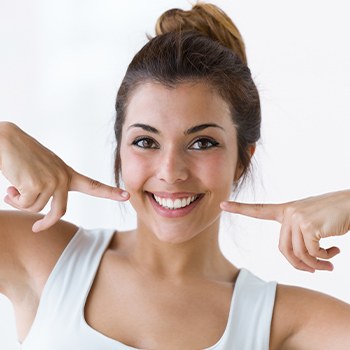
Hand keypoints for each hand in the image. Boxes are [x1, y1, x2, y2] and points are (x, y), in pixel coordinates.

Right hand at [0, 122, 128, 231]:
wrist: (4, 140)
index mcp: (68, 173)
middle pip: (60, 212)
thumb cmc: (22, 156)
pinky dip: (14, 199)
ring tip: (15, 186)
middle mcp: (63, 177)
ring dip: (22, 201)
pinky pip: (25, 204)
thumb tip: (42, 212)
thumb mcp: (43, 170)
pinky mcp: (37, 183)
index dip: (110, 193)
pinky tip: (11, 185)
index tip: (127, 196)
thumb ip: (50, 187)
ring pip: (37, 209)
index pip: (93, 185)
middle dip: (46, 223)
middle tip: (36, 228)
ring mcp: (52, 180)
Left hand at [220, 190, 349, 271]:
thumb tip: (300, 261)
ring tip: (329, 262)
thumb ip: (299, 237)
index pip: (258, 209)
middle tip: (316, 270)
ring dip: (316, 265)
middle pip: (283, 250)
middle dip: (300, 266)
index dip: (239, 208)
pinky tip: (335, 251)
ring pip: (299, 254)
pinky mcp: (308, 225)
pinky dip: (324, 259)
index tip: (222, 205)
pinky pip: (312, 253)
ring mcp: (297, 217)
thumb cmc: (333, 214)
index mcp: (285, 210)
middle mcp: (288, 212)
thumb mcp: (310, 223)